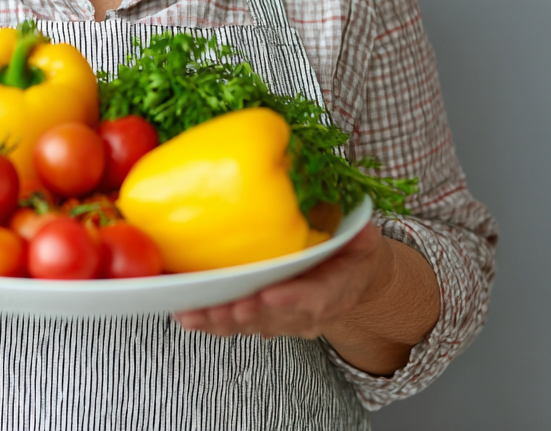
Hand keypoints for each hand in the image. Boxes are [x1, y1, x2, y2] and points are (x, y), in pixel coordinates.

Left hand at [175, 222, 386, 339]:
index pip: (314, 298)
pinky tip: (187, 315)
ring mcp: (283, 318)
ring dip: (221, 321)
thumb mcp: (363, 241)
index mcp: (334, 290)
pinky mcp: (263, 317)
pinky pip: (236, 324)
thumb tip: (362, 226)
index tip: (269, 295)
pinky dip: (211, 322)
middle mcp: (306, 312)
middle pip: (273, 317)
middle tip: (220, 307)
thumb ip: (361, 236)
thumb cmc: (351, 256)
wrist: (351, 280)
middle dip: (244, 313)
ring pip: (250, 325)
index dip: (291, 300)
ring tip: (193, 313)